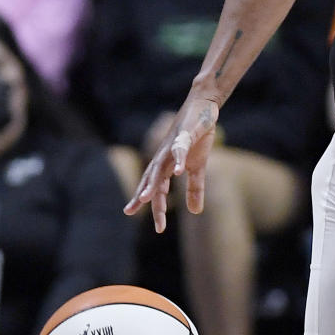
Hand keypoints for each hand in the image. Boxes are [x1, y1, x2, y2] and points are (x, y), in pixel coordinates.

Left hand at [124, 92, 218, 231]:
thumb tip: (195, 212)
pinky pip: (180, 149)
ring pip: (159, 166)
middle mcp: (165, 156)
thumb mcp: (198, 166)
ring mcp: (173, 145)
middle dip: (143, 196)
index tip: (159, 228)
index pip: (158, 189)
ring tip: (146, 198)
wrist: (203, 106)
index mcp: (168, 165)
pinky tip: (179, 172)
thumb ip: (195, 188)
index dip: (156, 206)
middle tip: (130, 212)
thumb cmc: (197, 135)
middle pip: (151, 180)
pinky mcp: (185, 134)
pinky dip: (178, 160)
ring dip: (152, 182)